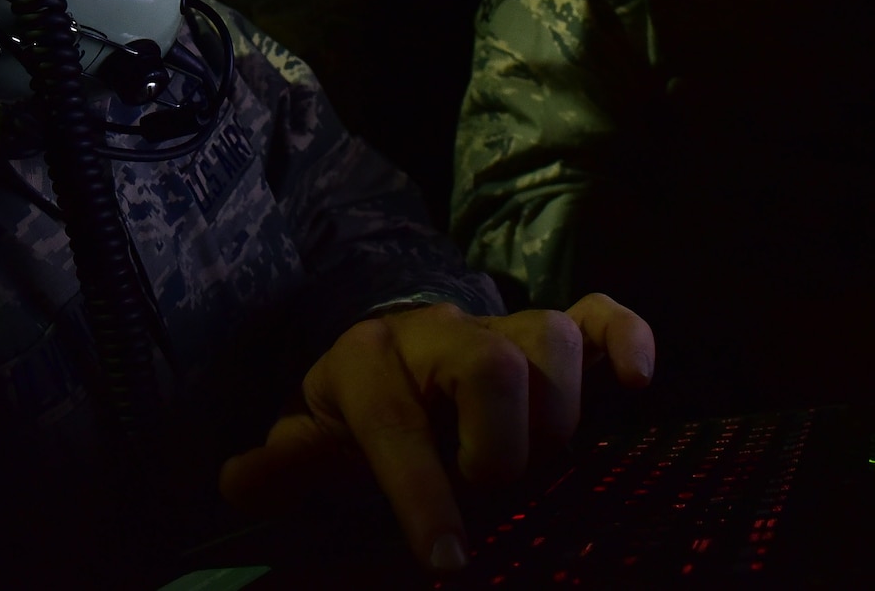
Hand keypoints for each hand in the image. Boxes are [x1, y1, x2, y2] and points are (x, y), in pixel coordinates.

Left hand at [218, 293, 654, 572]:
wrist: (390, 368)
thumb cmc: (353, 426)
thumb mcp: (310, 445)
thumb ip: (286, 467)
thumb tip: (240, 479)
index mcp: (369, 359)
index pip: (397, 422)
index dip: (421, 493)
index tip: (448, 558)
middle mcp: (440, 333)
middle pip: (491, 363)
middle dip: (500, 447)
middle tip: (493, 493)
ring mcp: (502, 329)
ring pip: (550, 340)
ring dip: (557, 415)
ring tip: (541, 462)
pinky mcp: (554, 334)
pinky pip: (601, 317)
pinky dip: (625, 341)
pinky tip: (634, 383)